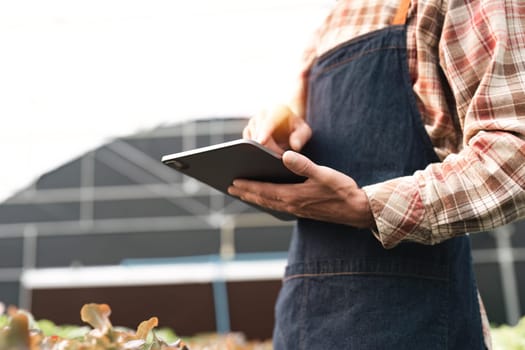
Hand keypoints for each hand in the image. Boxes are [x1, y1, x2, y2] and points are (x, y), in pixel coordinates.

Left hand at [228, 151, 374, 227]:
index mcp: (293, 195)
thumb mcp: (323, 173)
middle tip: (230, 188)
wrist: (357, 210)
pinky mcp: (304, 211)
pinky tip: (268, 199)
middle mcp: (292, 205)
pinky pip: (279, 207)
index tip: (233, 182)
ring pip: (270, 204)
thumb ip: (303, 165)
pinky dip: (269, 202)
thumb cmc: (342, 190)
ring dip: (255, 199)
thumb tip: (285, 155)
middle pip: (263, 199)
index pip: (264, 191)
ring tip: (244, 193)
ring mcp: (298, 210)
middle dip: (246, 193)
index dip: (247, 186)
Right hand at [243, 104, 311, 154]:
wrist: (287, 126)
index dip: (264, 132)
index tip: (261, 142)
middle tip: (278, 156)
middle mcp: (263, 113)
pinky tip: (265, 151)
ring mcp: (253, 121)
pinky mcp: (248, 129)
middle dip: (267, 146)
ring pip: (252, 138)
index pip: (269, 121)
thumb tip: (295, 145)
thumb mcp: (303, 132)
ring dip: (262, 148)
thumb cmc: (296, 129)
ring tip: (275, 153)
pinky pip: (248, 142)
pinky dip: (255, 149)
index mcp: (277, 109)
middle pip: (258, 131)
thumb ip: (300, 137)